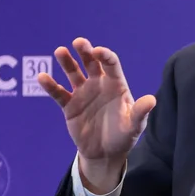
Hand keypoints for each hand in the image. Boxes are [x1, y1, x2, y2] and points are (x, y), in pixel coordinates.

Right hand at [36, 38, 155, 192]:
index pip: (111, 65)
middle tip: (79, 42)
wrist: (106, 153)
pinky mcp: (70, 105)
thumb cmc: (124, 136)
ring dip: (67, 62)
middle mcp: (99, 85)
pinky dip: (50, 85)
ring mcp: (83, 93)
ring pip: (73, 73)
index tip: (98, 51)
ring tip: (60, 51)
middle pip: (91, 63)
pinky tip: (43, 77)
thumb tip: (152, 100)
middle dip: (85, 52)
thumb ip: (140, 112)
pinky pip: (59, 93)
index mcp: (116, 85)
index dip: (105, 56)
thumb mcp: (135, 125)